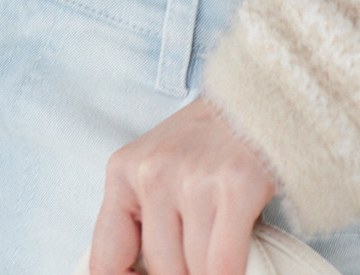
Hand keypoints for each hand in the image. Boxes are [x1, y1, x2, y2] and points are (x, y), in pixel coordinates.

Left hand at [88, 96, 279, 274]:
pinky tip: (237, 268)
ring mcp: (192, 181)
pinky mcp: (234, 188)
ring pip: (196, 271)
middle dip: (184, 272)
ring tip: (220, 243)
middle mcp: (152, 173)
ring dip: (210, 270)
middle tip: (197, 255)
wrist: (254, 103)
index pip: (106, 260)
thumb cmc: (203, 145)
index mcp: (122, 171)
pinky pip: (224, 266)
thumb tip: (137, 274)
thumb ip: (139, 218)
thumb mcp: (155, 170)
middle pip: (162, 270)